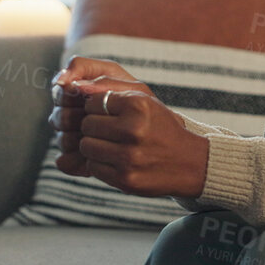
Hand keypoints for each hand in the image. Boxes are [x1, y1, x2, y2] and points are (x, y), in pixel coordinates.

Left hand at [48, 56, 208, 197]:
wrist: (189, 163)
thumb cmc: (161, 128)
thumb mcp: (144, 101)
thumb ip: (109, 89)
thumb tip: (75, 85)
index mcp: (139, 106)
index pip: (93, 102)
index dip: (98, 108)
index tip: (112, 115)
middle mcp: (134, 130)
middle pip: (86, 124)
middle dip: (94, 127)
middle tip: (111, 132)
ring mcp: (129, 157)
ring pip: (86, 146)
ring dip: (94, 146)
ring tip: (113, 146)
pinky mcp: (124, 179)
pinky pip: (93, 167)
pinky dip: (100, 164)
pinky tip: (117, 161)